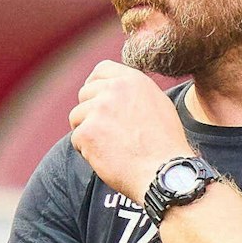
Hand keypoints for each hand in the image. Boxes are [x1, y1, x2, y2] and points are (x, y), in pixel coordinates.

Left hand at [67, 62, 191, 201]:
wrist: (163, 172)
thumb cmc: (165, 146)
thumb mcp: (158, 105)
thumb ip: (134, 93)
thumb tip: (117, 89)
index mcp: (133, 80)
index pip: (101, 70)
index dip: (95, 85)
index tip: (96, 100)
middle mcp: (114, 90)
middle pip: (84, 94)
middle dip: (90, 112)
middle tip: (105, 133)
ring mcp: (99, 110)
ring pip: (77, 117)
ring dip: (87, 133)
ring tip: (109, 148)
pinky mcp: (87, 132)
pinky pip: (76, 139)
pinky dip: (86, 152)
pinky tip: (107, 159)